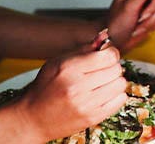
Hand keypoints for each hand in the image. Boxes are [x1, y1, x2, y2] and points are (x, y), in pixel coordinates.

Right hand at [9, 43, 127, 141]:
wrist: (33, 118)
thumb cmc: (45, 87)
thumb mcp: (57, 62)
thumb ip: (84, 49)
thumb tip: (105, 37)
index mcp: (69, 69)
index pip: (109, 56)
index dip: (111, 53)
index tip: (106, 56)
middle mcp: (78, 87)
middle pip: (116, 69)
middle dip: (112, 67)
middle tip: (102, 70)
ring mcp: (86, 104)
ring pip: (121, 84)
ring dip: (115, 81)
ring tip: (103, 82)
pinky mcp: (93, 118)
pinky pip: (121, 100)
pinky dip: (116, 95)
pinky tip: (104, 94)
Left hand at [103, 0, 154, 50]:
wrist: (113, 41)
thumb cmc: (115, 24)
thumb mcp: (129, 7)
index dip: (154, 4)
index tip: (143, 15)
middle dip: (152, 16)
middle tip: (139, 21)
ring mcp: (151, 1)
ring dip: (152, 22)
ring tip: (138, 26)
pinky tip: (143, 27)